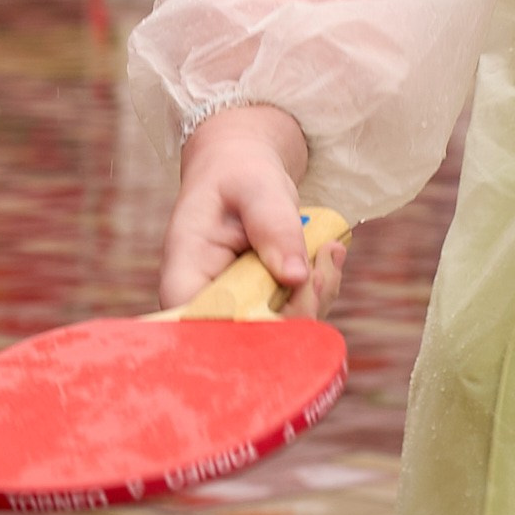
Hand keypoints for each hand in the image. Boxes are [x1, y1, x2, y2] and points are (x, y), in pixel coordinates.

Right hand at [160, 104, 344, 315]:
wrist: (242, 174)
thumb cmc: (239, 175)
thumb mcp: (256, 187)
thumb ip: (272, 226)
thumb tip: (295, 277)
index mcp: (186, 275)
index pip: (203, 328)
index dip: (247, 332)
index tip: (289, 296)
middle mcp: (207, 304)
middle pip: (249, 340)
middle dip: (298, 309)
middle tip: (323, 262)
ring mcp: (236, 311)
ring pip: (281, 334)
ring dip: (315, 298)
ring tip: (327, 250)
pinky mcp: (261, 309)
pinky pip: (297, 319)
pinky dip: (320, 292)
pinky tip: (327, 256)